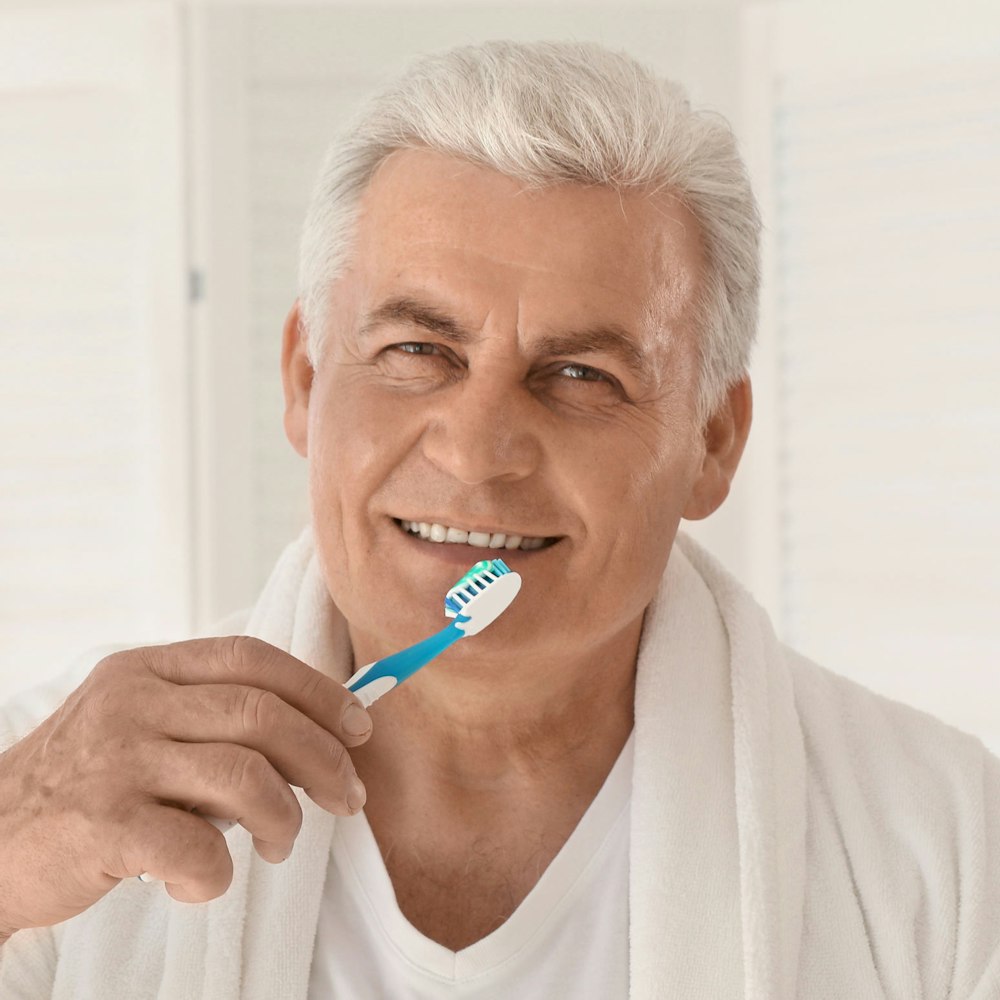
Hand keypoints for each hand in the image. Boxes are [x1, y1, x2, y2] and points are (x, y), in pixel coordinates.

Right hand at [0, 636, 372, 935]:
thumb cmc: (88, 784)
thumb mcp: (143, 725)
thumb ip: (214, 720)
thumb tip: (324, 737)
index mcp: (150, 669)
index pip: (254, 660)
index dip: (318, 692)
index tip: (359, 727)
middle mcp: (133, 702)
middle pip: (262, 716)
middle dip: (325, 759)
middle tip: (349, 798)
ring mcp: (116, 760)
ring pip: (245, 778)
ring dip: (285, 818)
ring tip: (280, 843)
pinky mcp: (102, 825)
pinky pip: (198, 848)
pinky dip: (218, 875)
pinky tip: (202, 880)